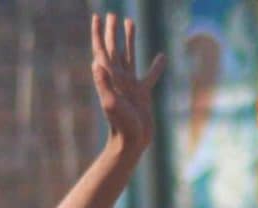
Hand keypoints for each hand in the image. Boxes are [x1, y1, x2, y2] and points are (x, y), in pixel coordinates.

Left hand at [91, 13, 165, 153]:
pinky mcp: (142, 94)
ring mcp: (130, 85)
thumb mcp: (111, 103)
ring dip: (129, 39)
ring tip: (130, 21)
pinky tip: (162, 56)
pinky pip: (150, 76)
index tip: (97, 17)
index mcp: (110, 78)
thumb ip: (104, 83)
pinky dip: (156, 66)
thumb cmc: (121, 125)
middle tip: (111, 13)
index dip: (98, 34)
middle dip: (111, 31)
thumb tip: (95, 63)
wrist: (131, 142)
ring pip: (129, 56)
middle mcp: (118, 79)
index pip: (102, 51)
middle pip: (113, 49)